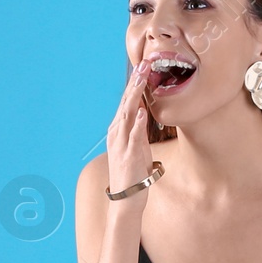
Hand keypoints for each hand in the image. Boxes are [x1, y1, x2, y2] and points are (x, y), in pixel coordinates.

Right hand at [106, 60, 155, 198]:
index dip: (135, 83)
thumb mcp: (138, 147)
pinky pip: (133, 137)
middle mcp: (117, 133)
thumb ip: (139, 130)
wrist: (126, 199)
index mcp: (119, 129)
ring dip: (135, 95)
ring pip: (127, 114)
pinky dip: (136, 123)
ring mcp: (121, 144)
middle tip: (145, 62)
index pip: (128, 101)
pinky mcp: (128, 156)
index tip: (144, 65)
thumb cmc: (133, 173)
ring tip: (142, 77)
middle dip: (136, 82)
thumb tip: (143, 112)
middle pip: (126, 102)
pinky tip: (141, 111)